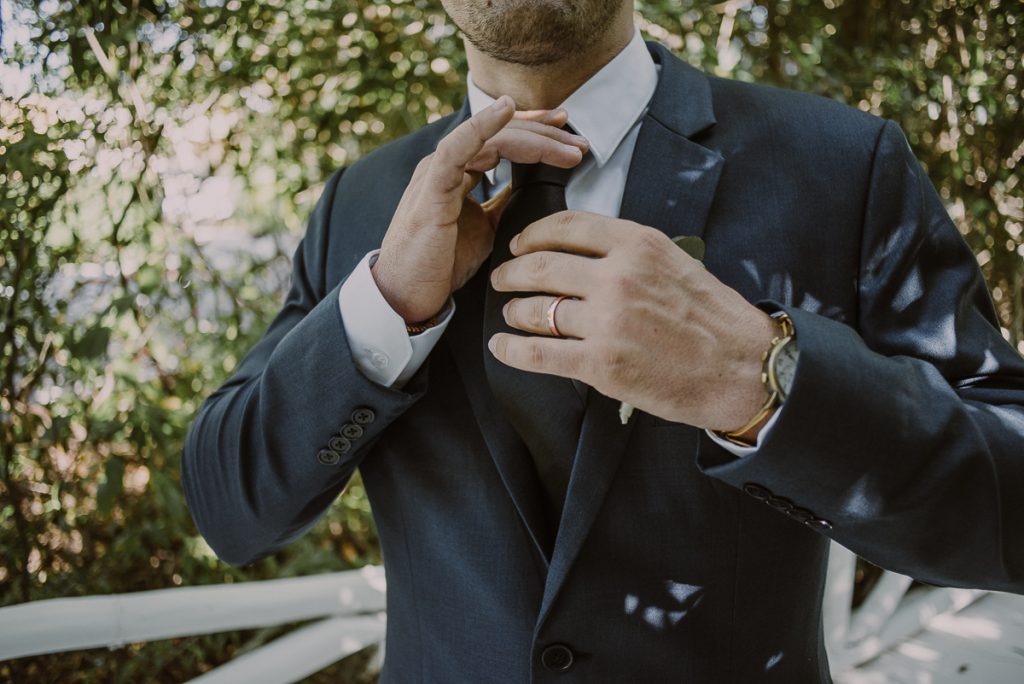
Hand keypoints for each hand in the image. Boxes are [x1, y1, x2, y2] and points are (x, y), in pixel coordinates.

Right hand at [371, 96, 589, 323]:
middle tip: (580, 144)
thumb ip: (502, 203)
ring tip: (566, 146)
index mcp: (459, 171)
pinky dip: (482, 126)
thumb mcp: (485, 228)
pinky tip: (506, 110)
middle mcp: (447, 164)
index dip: (537, 131)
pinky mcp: (431, 189)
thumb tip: (531, 189)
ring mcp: (437, 173)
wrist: (408, 295)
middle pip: (501, 133)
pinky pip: (457, 148)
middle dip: (545, 135)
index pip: (501, 138)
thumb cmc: (440, 264)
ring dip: (533, 137)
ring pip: (490, 138)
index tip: (570, 135)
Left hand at [487, 211, 777, 431]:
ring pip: (536, 310)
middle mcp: (618, 277)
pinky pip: (539, 353)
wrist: (741, 367)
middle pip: (541, 266)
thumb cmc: (712, 317)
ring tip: (511, 314)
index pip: (566, 226)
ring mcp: (607, 321)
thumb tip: (581, 251)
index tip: (519, 245)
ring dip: (514, 311)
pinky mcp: (601, 364)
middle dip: (511, 272)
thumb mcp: (674, 262)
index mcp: (638, 244)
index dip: (532, 235)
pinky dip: (512, 350)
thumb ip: (628, 252)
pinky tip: (501, 348)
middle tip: (502, 279)